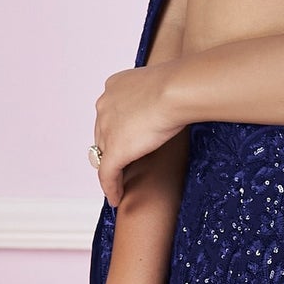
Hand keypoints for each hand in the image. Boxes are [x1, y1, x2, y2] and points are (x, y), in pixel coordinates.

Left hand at [93, 65, 183, 206]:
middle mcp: (104, 105)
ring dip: (111, 169)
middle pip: (103, 134)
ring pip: (104, 155)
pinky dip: (111, 188)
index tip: (127, 138)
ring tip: (119, 183)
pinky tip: (116, 199)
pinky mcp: (115, 151)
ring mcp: (107, 129)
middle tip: (123, 164)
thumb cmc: (179, 85)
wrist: (176, 91)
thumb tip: (177, 99)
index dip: (117, 128)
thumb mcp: (164, 85)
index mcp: (114, 87)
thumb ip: (159, 95)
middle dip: (112, 148)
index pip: (110, 113)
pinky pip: (107, 175)